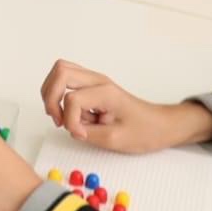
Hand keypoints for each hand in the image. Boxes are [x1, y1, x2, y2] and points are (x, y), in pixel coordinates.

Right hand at [38, 60, 211, 152]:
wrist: (161, 125)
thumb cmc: (144, 131)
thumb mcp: (116, 139)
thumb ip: (87, 133)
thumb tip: (70, 127)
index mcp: (106, 92)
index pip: (72, 99)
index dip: (70, 121)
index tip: (81, 135)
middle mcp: (98, 81)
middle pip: (60, 71)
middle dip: (50, 97)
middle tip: (58, 120)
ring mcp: (95, 81)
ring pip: (60, 71)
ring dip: (52, 93)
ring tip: (60, 116)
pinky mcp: (93, 86)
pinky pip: (67, 81)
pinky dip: (59, 95)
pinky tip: (68, 113)